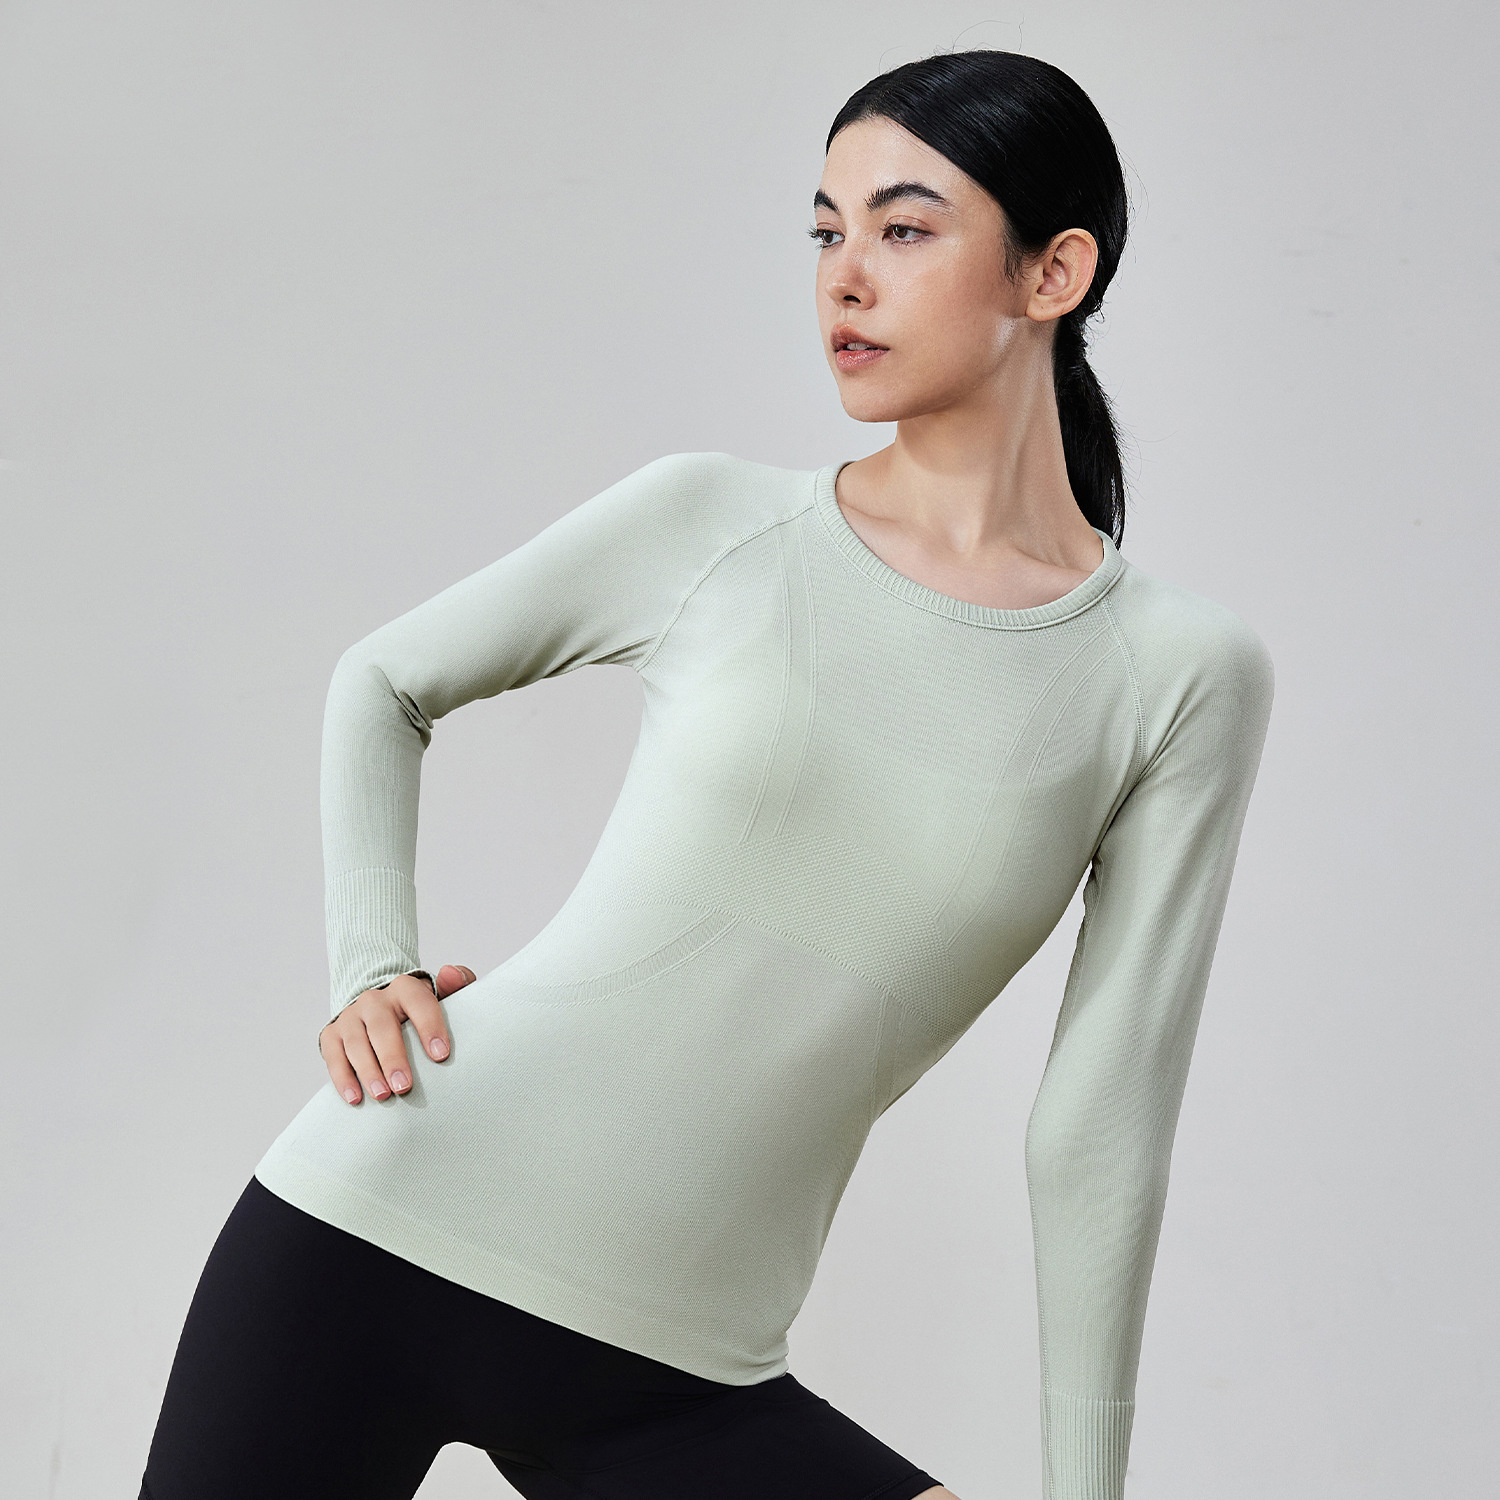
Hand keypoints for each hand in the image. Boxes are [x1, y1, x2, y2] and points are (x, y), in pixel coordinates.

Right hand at [318, 964, 475, 1104]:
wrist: (380, 1008)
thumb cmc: (419, 1010)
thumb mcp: (442, 995)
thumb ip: (458, 983)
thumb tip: (449, 973)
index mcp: (405, 988)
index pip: (418, 1002)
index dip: (429, 1027)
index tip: (440, 1056)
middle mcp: (374, 999)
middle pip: (382, 1026)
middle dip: (393, 1057)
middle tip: (404, 1086)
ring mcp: (350, 1017)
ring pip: (356, 1043)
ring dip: (368, 1071)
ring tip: (383, 1096)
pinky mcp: (332, 1035)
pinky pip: (333, 1056)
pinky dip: (343, 1078)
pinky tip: (356, 1098)